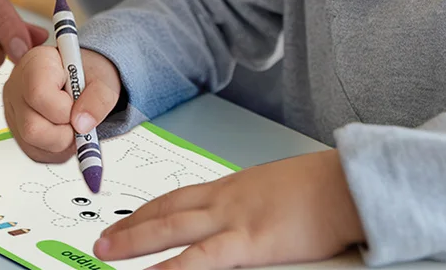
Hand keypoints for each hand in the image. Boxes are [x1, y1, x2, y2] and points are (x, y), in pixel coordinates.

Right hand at [3, 44, 121, 162]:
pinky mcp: (18, 132)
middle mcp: (17, 88)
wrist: (82, 75)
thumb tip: (83, 125)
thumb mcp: (103, 77)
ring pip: (33, 145)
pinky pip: (36, 154)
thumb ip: (100, 97)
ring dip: (64, 143)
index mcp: (35, 63)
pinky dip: (59, 150)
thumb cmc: (88, 71)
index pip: (39, 94)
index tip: (79, 105)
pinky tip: (67, 131)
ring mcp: (14, 112)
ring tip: (75, 122)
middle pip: (32, 128)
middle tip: (80, 120)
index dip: (64, 109)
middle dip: (65, 133)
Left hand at [93, 149, 363, 269]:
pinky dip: (172, 268)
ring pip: (172, 228)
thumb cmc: (318, 187)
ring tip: (106, 251)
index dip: (149, 210)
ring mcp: (234, 218)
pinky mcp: (251, 242)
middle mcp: (225, 198)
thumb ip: (251, 205)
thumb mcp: (275, 190)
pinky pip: (201, 259)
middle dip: (131, 226)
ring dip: (135, 240)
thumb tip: (239, 223)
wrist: (343, 184)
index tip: (129, 218)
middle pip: (167, 210)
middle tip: (102, 239)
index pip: (178, 197)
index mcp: (232, 186)